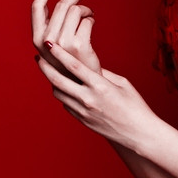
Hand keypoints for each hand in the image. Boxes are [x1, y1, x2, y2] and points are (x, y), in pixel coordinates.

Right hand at [32, 0, 100, 72]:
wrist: (82, 83)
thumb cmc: (69, 60)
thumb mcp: (54, 44)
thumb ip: (52, 25)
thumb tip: (62, 2)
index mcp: (37, 38)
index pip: (37, 7)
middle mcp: (47, 41)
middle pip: (61, 6)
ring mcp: (63, 43)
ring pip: (75, 11)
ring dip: (85, 8)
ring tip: (89, 14)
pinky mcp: (79, 46)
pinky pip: (87, 20)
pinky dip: (91, 18)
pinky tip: (92, 23)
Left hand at [36, 40, 156, 149]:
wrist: (138, 133)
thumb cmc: (135, 106)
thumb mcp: (122, 84)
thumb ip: (103, 74)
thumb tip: (88, 67)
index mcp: (100, 86)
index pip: (74, 66)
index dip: (59, 54)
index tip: (49, 44)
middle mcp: (88, 99)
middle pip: (58, 80)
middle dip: (45, 67)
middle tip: (39, 57)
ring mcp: (83, 111)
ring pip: (58, 93)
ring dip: (52, 81)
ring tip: (51, 72)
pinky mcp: (82, 120)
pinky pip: (66, 104)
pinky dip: (63, 94)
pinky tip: (65, 88)